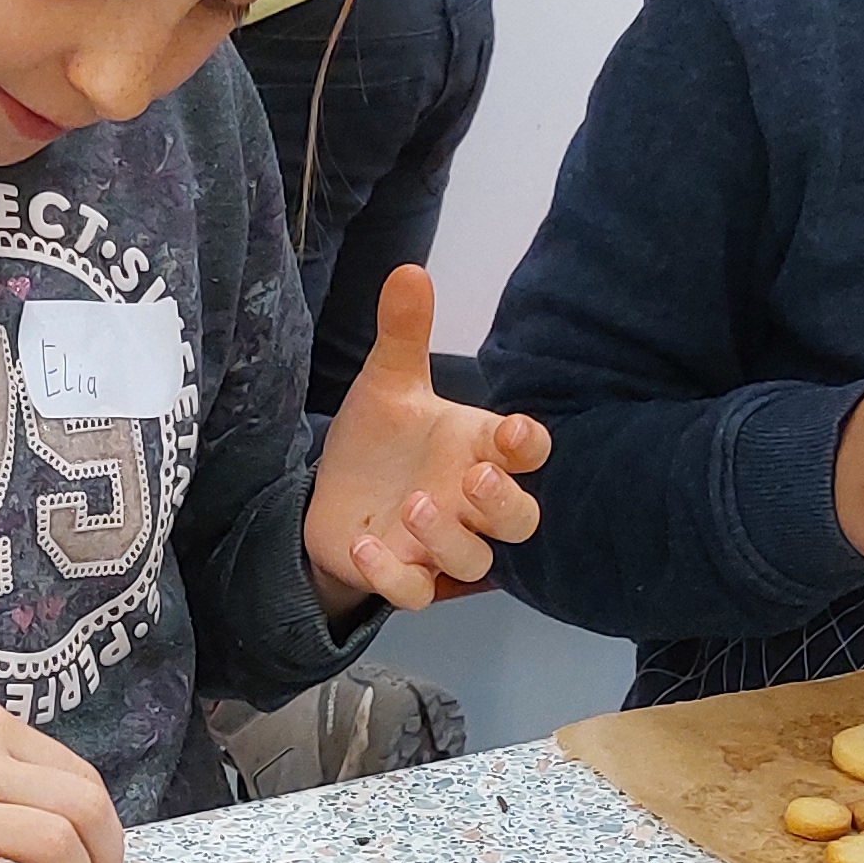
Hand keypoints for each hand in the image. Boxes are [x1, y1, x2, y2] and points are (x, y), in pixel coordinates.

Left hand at [302, 266, 545, 615]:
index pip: (526, 454)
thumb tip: (409, 271)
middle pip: (520, 520)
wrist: (334, 497)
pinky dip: (393, 575)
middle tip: (475, 476)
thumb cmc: (381, 443)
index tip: (517, 431)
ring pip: (472, 561)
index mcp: (478, 450)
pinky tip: (365, 545)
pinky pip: (412, 591)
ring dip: (449, 537)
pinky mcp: (401, 576)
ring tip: (415, 503)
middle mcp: (468, 504)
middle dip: (504, 503)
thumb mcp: (387, 384)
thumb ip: (404, 335)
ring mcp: (438, 546)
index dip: (529, 447)